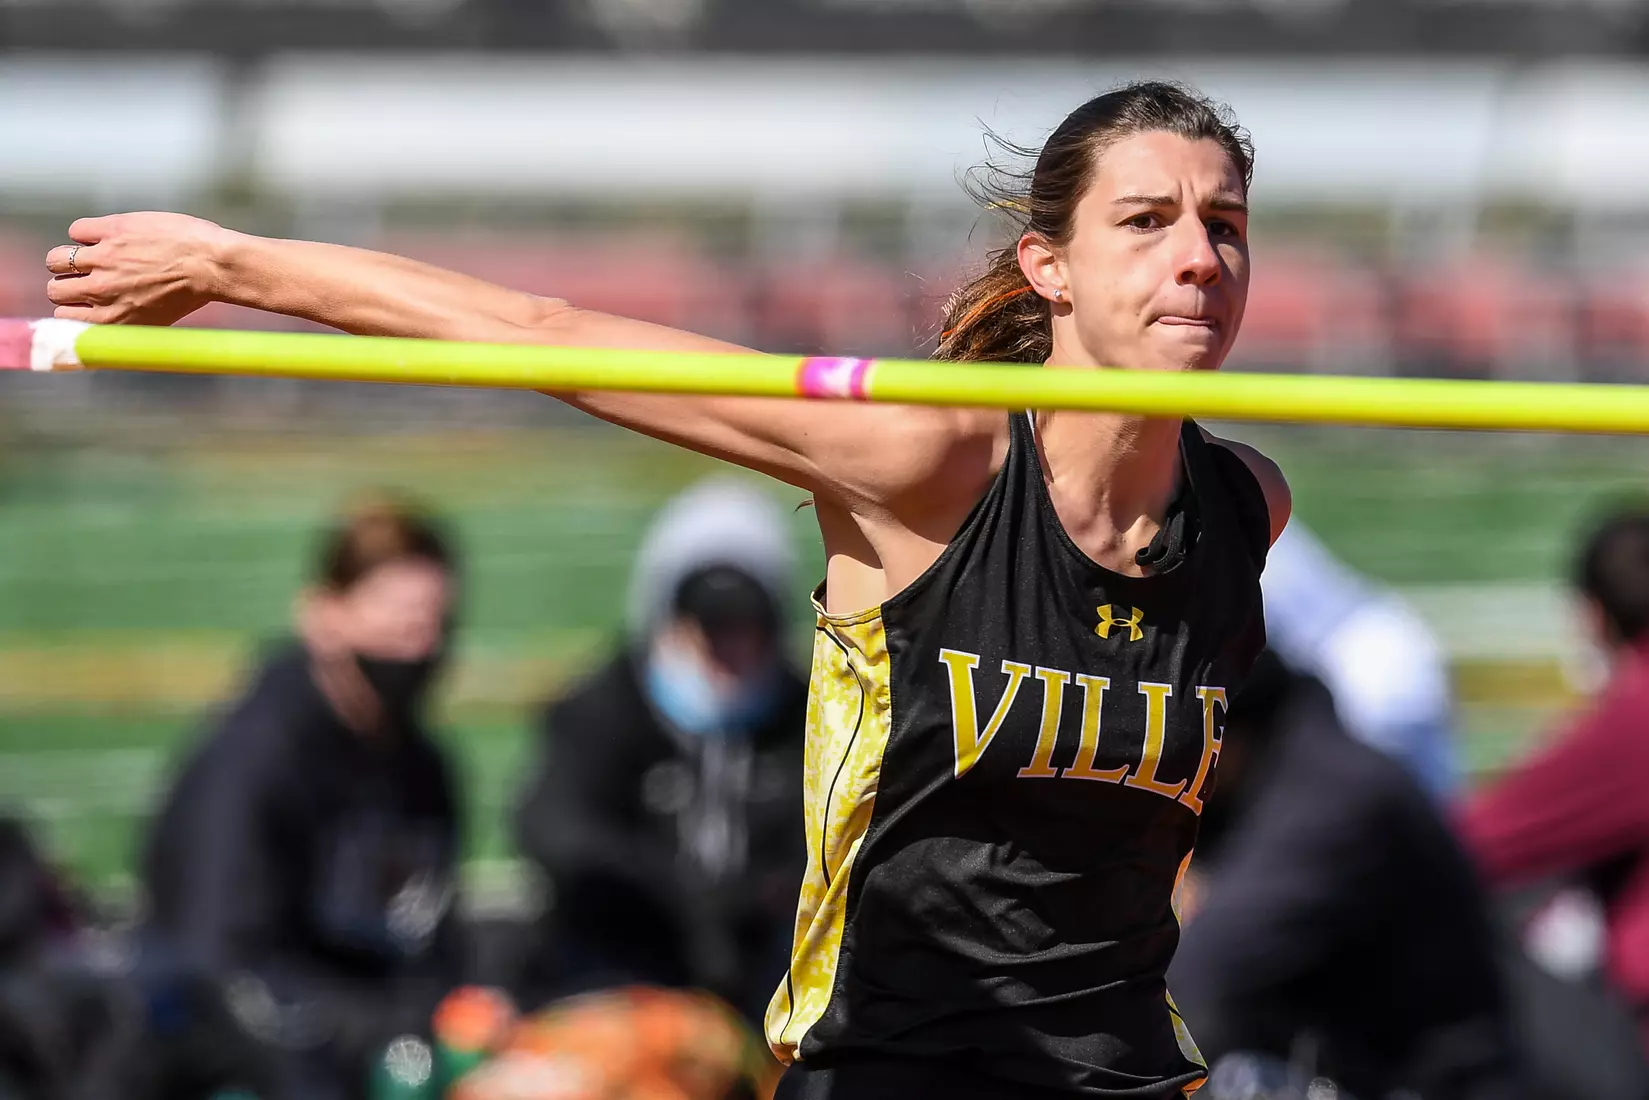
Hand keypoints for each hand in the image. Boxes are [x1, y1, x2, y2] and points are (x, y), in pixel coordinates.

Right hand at [44, 212, 234, 325]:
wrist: (214, 266)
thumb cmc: (192, 293)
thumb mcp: (155, 320)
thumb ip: (123, 318)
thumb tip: (100, 316)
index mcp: (112, 321)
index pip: (63, 316)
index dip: (72, 305)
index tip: (83, 299)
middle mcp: (102, 293)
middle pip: (55, 289)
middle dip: (68, 282)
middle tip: (89, 275)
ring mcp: (104, 261)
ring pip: (57, 259)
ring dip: (71, 256)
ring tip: (94, 255)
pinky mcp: (111, 232)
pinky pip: (77, 230)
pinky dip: (88, 231)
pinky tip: (109, 235)